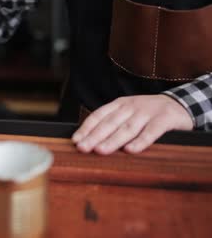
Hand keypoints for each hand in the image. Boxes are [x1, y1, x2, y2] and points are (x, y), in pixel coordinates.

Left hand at [72, 95, 193, 154]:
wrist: (179, 105)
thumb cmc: (147, 113)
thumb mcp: (128, 113)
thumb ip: (112, 123)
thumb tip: (89, 141)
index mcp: (119, 104)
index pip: (98, 116)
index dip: (86, 128)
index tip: (76, 141)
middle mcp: (131, 107)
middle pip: (110, 123)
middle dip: (94, 136)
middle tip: (83, 148)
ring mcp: (147, 112)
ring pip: (127, 128)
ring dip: (113, 140)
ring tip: (101, 150)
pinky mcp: (164, 119)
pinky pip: (151, 131)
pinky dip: (140, 141)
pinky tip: (131, 150)